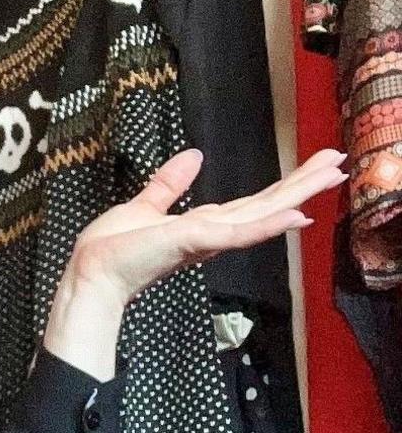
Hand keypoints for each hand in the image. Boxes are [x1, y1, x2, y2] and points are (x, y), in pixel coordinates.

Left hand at [39, 148, 345, 382]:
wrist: (92, 276)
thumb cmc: (112, 251)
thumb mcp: (144, 207)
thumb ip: (170, 185)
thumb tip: (193, 156)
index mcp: (202, 225)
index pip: (251, 203)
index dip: (284, 186)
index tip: (313, 167)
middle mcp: (211, 233)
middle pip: (265, 205)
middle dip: (303, 183)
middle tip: (339, 161)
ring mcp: (206, 239)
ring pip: (261, 214)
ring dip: (298, 194)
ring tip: (332, 175)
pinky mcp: (194, 242)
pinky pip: (238, 234)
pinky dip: (267, 226)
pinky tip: (296, 215)